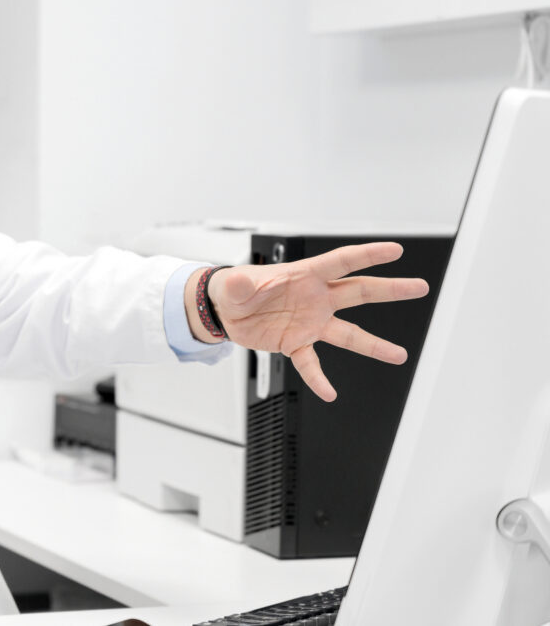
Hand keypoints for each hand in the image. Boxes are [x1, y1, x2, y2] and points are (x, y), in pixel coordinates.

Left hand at [188, 242, 429, 401]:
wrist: (225, 310)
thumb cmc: (235, 289)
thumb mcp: (235, 283)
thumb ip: (241, 283)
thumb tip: (238, 281)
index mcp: (304, 276)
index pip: (341, 262)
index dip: (367, 255)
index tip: (395, 250)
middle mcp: (314, 299)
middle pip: (358, 291)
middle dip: (390, 289)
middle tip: (419, 287)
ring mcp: (309, 322)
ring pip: (348, 334)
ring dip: (373, 345)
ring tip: (399, 355)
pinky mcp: (296, 343)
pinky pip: (311, 363)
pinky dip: (319, 378)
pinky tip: (329, 393)